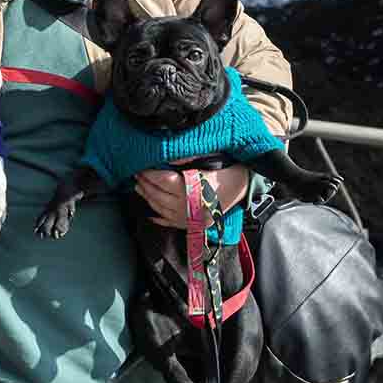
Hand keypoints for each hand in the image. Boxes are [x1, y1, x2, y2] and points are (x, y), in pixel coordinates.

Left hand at [135, 162, 249, 229]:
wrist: (245, 187)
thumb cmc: (228, 170)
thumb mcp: (211, 158)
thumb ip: (188, 158)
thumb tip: (167, 159)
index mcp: (195, 189)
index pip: (164, 181)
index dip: (150, 174)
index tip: (141, 167)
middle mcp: (192, 207)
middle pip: (159, 196)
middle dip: (145, 185)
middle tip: (137, 175)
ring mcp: (192, 218)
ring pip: (161, 210)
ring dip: (148, 198)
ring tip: (140, 187)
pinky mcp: (195, 225)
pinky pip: (171, 222)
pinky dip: (159, 217)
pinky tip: (150, 211)